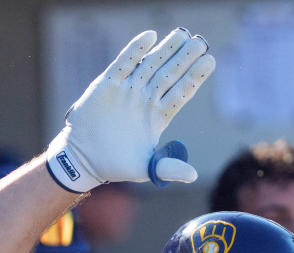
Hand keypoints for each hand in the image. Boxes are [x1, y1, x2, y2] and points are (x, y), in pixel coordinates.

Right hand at [44, 28, 214, 192]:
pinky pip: (124, 63)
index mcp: (158, 116)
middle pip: (169, 73)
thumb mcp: (144, 169)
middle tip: (200, 42)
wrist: (83, 158)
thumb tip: (193, 176)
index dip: (195, 77)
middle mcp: (146, 99)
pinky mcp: (108, 84)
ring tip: (182, 34)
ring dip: (165, 50)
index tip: (210, 61)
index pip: (181, 92)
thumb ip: (167, 169)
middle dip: (184, 58)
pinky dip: (135, 50)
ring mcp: (128, 90)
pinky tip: (150, 37)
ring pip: (150, 64)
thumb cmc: (115, 164)